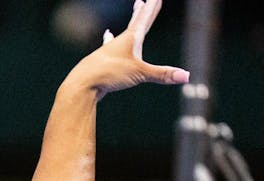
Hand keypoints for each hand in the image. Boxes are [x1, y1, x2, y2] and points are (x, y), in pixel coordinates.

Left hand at [70, 0, 187, 99]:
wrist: (82, 84)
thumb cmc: (110, 74)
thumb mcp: (140, 74)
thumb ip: (163, 74)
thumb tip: (186, 76)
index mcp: (130, 39)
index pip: (144, 19)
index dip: (151, 8)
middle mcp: (119, 43)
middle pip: (133, 24)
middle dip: (140, 12)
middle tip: (142, 1)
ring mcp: (109, 52)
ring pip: (121, 36)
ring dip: (127, 26)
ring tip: (133, 13)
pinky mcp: (102, 63)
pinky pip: (109, 49)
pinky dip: (110, 41)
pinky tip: (106, 37)